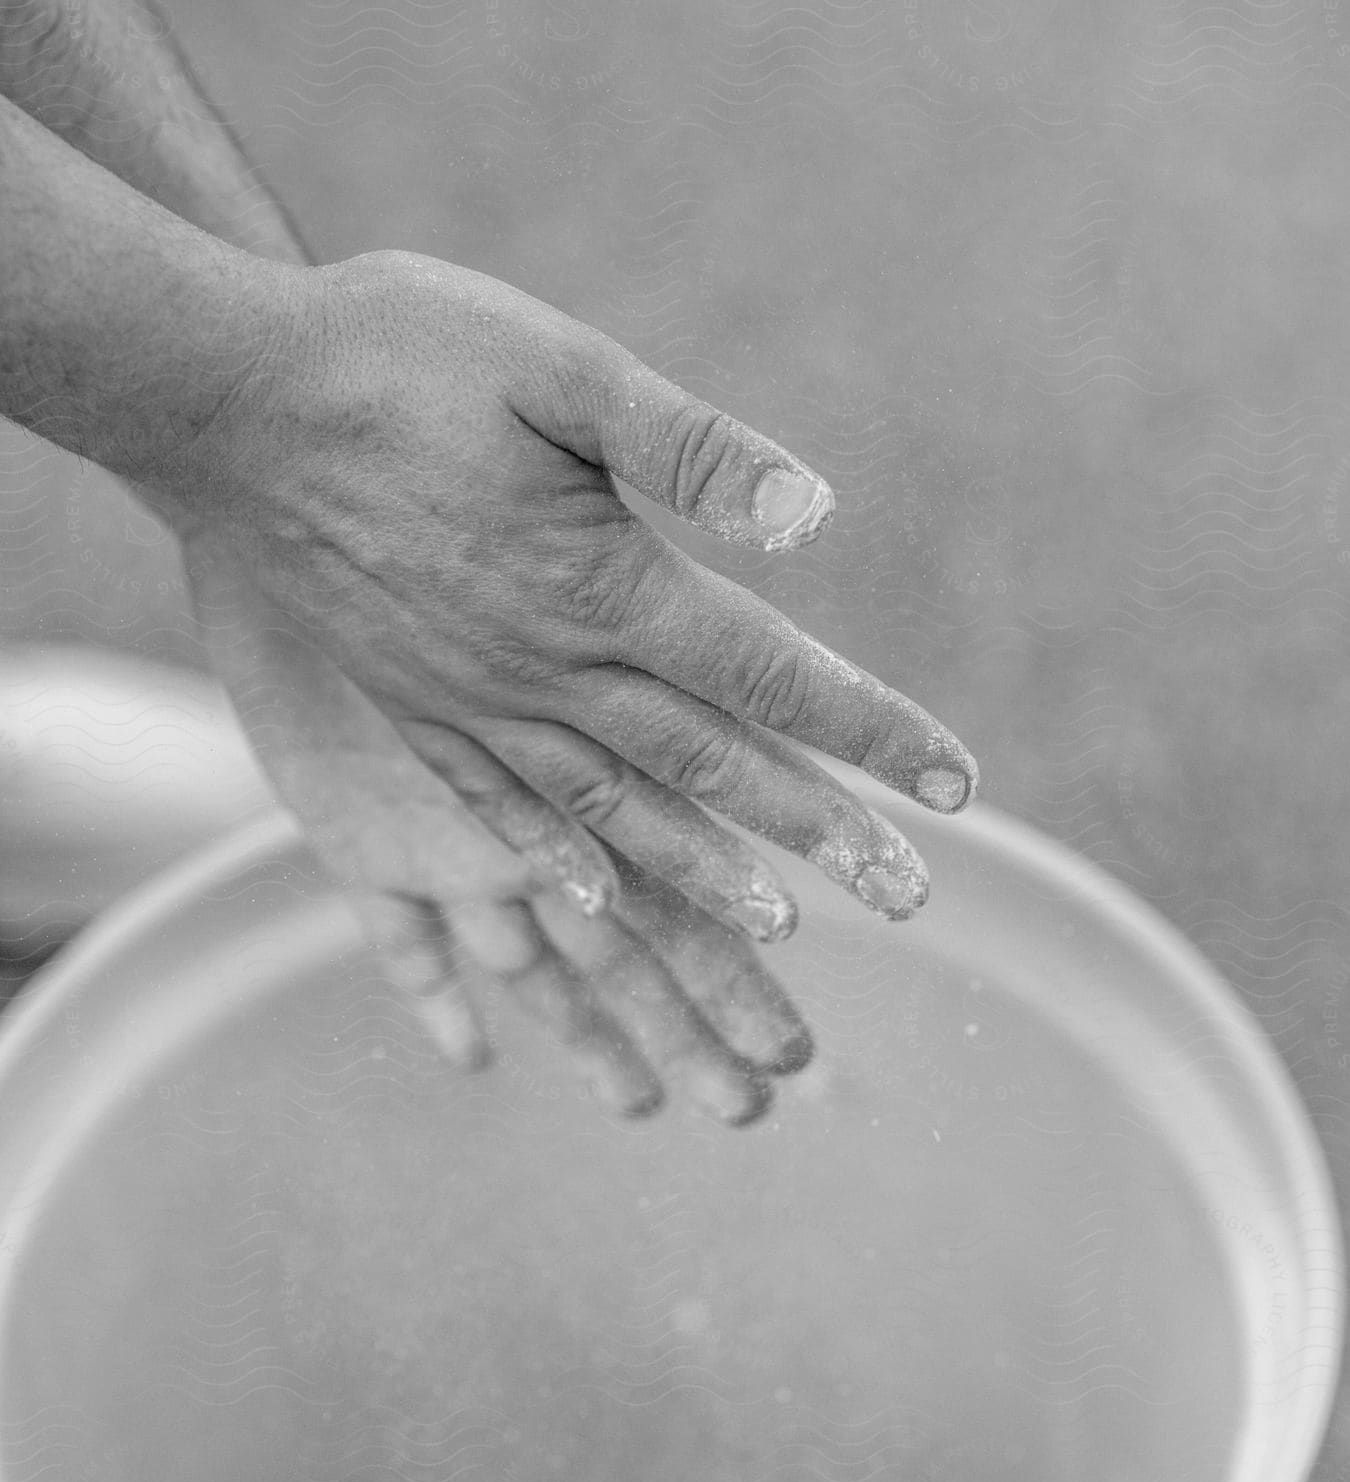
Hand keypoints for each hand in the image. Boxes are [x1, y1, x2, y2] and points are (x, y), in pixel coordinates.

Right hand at [171, 250, 977, 1124]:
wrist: (225, 401)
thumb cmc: (398, 356)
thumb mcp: (557, 361)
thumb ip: (690, 444)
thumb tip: (815, 512)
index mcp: (605, 583)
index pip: (774, 675)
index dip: (874, 732)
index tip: (960, 788)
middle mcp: (550, 668)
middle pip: (714, 769)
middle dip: (824, 834)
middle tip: (914, 900)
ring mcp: (479, 703)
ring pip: (618, 813)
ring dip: (709, 875)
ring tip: (785, 932)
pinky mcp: (419, 709)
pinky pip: (501, 811)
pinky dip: (559, 865)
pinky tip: (592, 905)